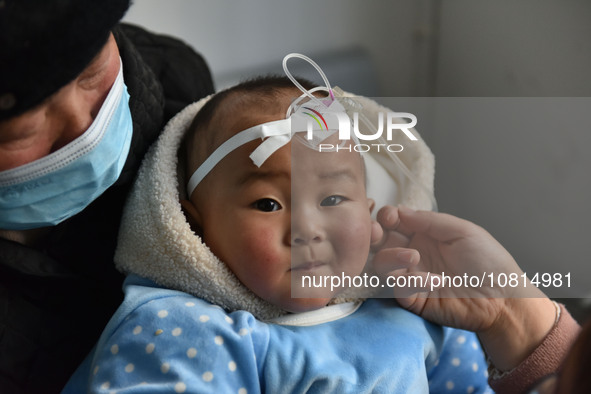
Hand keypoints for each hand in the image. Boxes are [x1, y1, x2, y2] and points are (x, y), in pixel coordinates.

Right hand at [370, 206, 555, 369]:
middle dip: (375, 235)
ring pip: (382, 264)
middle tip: (379, 233)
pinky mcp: (413, 300)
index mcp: (424, 235)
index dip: (386, 217)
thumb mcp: (462, 231)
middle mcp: (413, 254)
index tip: (390, 217)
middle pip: (380, 242)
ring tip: (413, 257)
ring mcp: (411, 277)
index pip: (394, 223)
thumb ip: (430, 220)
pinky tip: (434, 280)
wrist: (504, 298)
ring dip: (391, 256)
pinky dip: (412, 281)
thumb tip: (399, 210)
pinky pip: (398, 288)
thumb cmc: (489, 261)